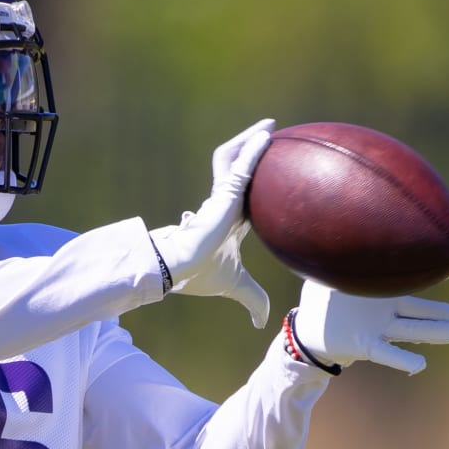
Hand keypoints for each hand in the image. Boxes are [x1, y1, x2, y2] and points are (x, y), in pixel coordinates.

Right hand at [149, 119, 274, 326]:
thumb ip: (254, 299)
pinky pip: (241, 164)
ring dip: (249, 140)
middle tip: (267, 136)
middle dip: (248, 151)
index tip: (266, 172)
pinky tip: (267, 134)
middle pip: (236, 169)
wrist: (180, 269)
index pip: (242, 194)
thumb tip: (263, 321)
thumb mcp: (239, 287)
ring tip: (267, 127)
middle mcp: (222, 203)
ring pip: (233, 158)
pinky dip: (254, 149)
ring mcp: (221, 195)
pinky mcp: (222, 193)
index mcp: (226, 220)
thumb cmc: (203, 275)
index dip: (252, 182)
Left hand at [291, 253, 448, 374]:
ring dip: (434, 332)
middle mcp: (389, 310)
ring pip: (411, 329)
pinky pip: (385, 353)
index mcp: (386, 290)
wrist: (310, 328)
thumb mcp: (330, 269)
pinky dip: (401, 360)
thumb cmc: (323, 297)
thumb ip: (340, 248)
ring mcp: (379, 328)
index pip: (418, 279)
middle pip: (423, 311)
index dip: (444, 270)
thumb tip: (341, 217)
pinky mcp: (364, 344)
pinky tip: (419, 365)